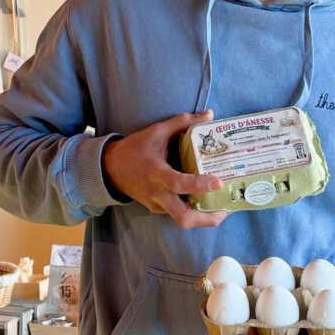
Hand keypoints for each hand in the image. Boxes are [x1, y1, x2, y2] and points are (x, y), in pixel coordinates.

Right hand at [102, 110, 227, 228]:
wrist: (109, 169)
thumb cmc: (135, 148)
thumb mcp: (157, 132)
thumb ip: (183, 122)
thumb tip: (209, 115)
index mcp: (156, 173)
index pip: (179, 183)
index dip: (199, 184)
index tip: (218, 182)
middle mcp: (157, 193)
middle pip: (182, 217)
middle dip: (206, 219)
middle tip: (225, 211)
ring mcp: (156, 204)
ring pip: (181, 219)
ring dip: (202, 218)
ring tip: (222, 208)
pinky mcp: (156, 209)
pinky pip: (177, 214)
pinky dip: (193, 211)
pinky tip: (206, 202)